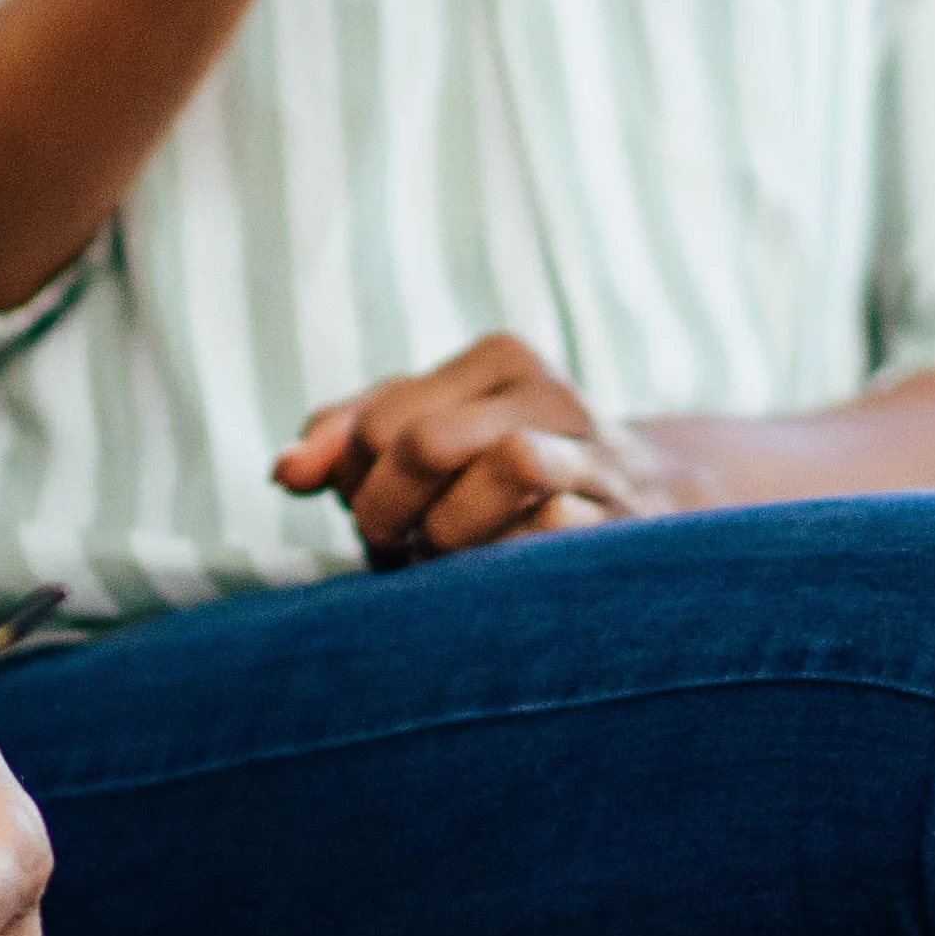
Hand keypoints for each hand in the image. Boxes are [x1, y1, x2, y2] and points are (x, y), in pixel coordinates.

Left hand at [274, 331, 675, 562]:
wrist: (651, 514)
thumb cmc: (503, 483)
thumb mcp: (427, 439)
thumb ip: (348, 442)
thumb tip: (283, 472)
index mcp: (497, 360)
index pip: (379, 420)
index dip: (350, 480)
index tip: (368, 513)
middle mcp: (550, 392)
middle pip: (426, 442)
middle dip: (388, 512)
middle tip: (392, 547)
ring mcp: (596, 453)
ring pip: (505, 465)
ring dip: (453, 536)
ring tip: (446, 557)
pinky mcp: (624, 518)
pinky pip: (552, 529)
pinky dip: (507, 561)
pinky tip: (499, 575)